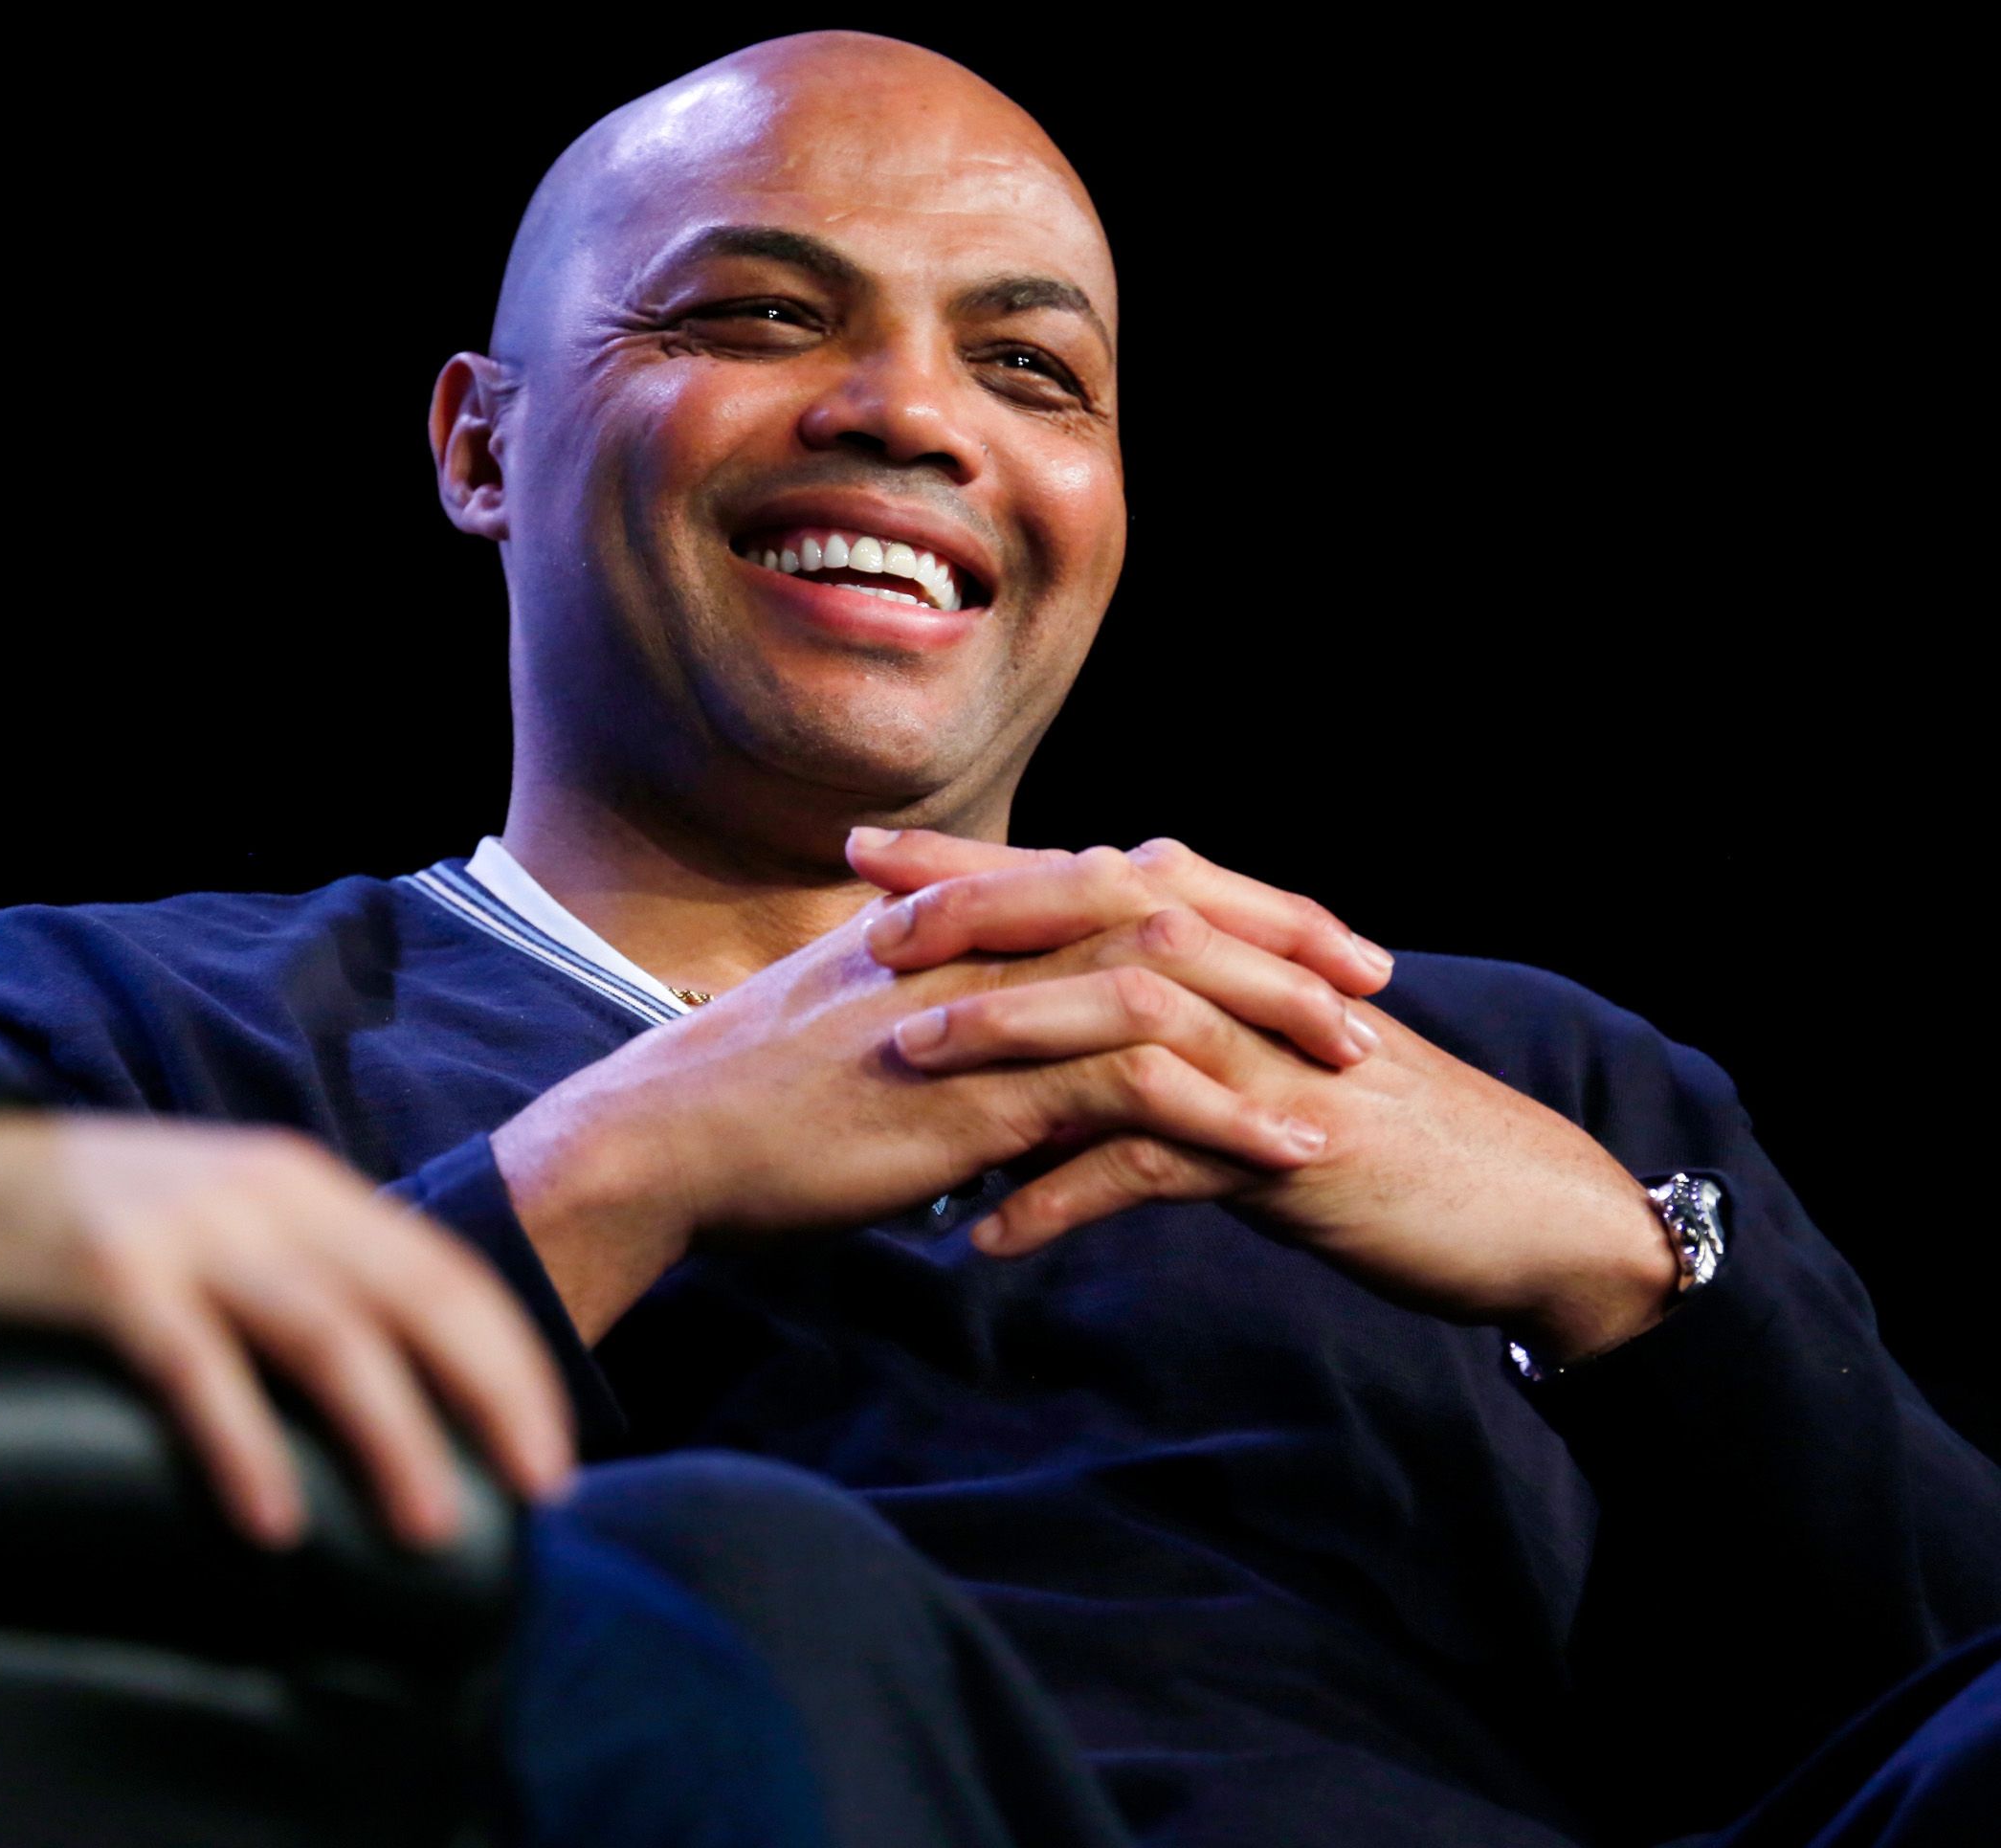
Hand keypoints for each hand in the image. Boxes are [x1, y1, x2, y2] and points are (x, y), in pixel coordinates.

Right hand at [0, 1109, 574, 1551]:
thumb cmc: (94, 1226)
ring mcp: (190, 1232)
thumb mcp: (222, 1228)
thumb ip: (303, 1281)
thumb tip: (402, 1395)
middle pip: (415, 1297)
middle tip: (538, 1491)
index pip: (446, 1273)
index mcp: (306, 1189)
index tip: (553, 1453)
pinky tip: (276, 1516)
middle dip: (491, 1395)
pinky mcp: (111, 1277)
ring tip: (430, 1526)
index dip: (512, 1362)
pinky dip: (246, 1442)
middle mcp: (266, 1197)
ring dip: (393, 1433)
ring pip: (328, 1332)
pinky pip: (197, 1366)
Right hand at [492, 838, 1391, 1341]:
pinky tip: (1282, 1154)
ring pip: (1162, 982)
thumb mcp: (857, 1028)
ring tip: (1355, 1072)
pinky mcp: (970, 1092)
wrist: (655, 1143)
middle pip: (1164, 904)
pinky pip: (1124, 1088)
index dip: (1228, 899)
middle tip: (1373, 982)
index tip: (1311, 935)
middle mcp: (973, 938)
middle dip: (1282, 941)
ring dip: (1272, 1025)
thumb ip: (940, 1015)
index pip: (1120, 874)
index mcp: (953, 914)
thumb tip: (1007, 1051)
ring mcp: (974, 1009)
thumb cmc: (746, 1102)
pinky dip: (1218, 1117)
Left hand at [867, 834, 1679, 1361]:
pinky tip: (986, 1235)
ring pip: (1123, 1025)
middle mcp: (1247, 981)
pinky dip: (1068, 1197)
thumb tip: (1032, 1039)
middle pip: (1092, 925)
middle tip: (858, 941)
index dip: (976, 867)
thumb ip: (1155, 1036)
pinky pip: (1161, 1164)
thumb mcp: (1252, 1065)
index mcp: (1232, 949)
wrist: (1521, 1208)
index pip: (1084, 882)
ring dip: (1008, 1047)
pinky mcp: (1290, 1148)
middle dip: (972, 924)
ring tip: (903, 1068)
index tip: (864, 856)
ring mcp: (1271, 1057)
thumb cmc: (1371, 1134)